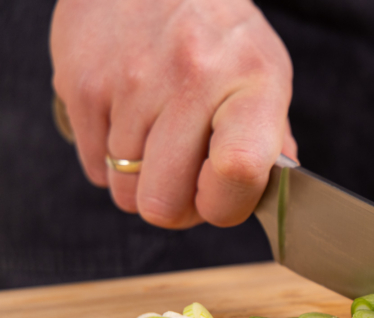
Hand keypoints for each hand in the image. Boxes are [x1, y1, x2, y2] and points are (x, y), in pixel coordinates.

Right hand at [51, 0, 295, 228]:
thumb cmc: (220, 36)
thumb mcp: (266, 76)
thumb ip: (271, 142)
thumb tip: (267, 198)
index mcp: (251, 83)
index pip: (238, 172)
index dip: (225, 206)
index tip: (220, 198)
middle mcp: (191, 79)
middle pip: (164, 204)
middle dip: (176, 206)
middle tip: (186, 179)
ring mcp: (130, 82)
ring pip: (124, 191)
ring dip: (142, 180)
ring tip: (160, 138)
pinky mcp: (82, 82)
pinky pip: (93, 165)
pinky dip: (111, 158)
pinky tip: (132, 121)